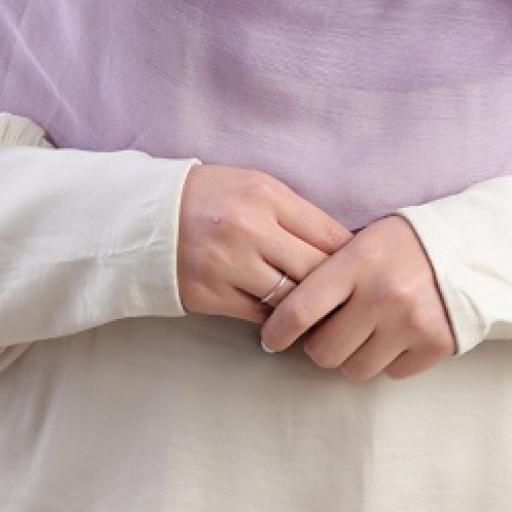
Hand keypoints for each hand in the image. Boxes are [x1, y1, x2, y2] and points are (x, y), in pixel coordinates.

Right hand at [177, 164, 353, 322]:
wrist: (147, 217)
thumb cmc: (211, 197)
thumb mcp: (254, 187)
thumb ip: (294, 214)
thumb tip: (342, 248)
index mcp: (265, 194)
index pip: (328, 233)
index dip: (352, 258)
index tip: (364, 272)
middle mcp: (248, 228)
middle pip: (315, 269)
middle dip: (337, 290)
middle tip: (354, 304)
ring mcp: (227, 264)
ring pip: (290, 299)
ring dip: (309, 311)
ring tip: (326, 318)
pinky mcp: (209, 295)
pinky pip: (260, 316)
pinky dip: (278, 322)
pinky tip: (288, 323)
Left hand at [259, 214, 457, 380]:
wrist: (469, 248)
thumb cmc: (403, 243)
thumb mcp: (362, 240)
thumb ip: (327, 272)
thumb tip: (283, 311)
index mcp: (358, 261)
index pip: (300, 309)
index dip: (277, 331)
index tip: (271, 338)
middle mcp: (382, 295)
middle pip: (323, 351)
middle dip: (319, 344)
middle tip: (328, 330)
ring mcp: (410, 323)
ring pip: (354, 369)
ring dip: (353, 355)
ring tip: (365, 331)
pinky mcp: (434, 345)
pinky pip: (391, 373)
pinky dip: (388, 359)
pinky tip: (396, 334)